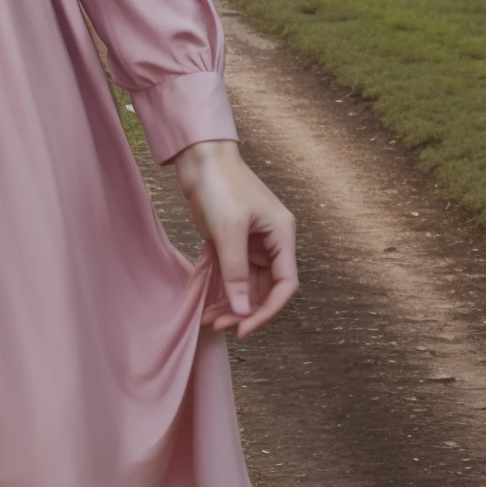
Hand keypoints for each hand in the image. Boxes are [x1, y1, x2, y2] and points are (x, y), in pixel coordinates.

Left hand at [169, 139, 298, 338]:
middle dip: (245, 310)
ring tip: (209, 320)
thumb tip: (243, 310)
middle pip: (266, 289)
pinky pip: (233, 275)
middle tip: (221, 326)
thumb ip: (237, 271)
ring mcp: (253, 243)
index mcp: (282, 235)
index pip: (285, 284)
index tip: (244, 328)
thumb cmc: (221, 185)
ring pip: (248, 285)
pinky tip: (208, 305)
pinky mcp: (234, 243)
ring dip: (231, 304)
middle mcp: (272, 242)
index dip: (268, 310)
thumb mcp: (229, 230)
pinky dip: (223, 291)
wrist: (201, 158)